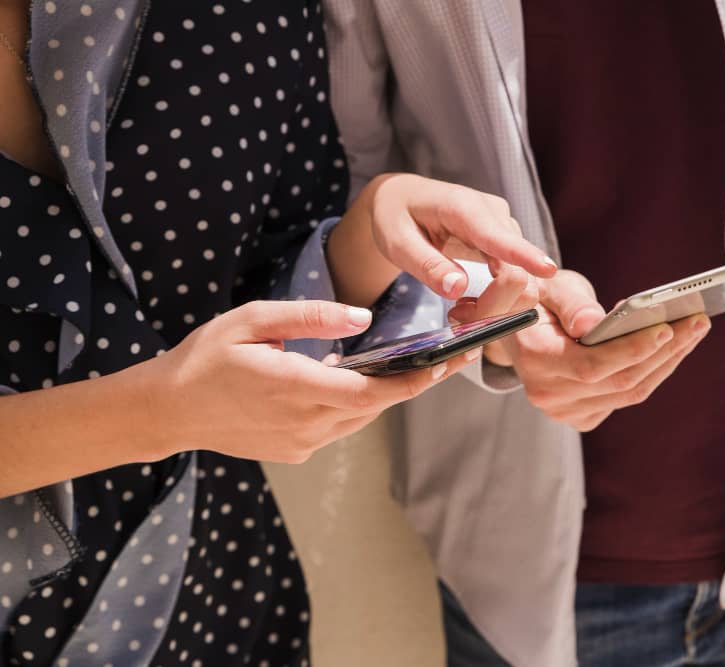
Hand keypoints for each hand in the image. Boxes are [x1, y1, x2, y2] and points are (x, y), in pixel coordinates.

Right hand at [140, 300, 471, 462]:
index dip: (417, 379)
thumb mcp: (252, 320)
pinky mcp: (297, 451)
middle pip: (378, 405)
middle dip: (413, 382)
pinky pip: (340, 426)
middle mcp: (307, 424)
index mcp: (297, 388)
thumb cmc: (206, 358)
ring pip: (362, 418)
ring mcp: (302, 443)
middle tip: (445, 357)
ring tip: (410, 364)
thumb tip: (363, 319)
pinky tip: (352, 380)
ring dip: (385, 394)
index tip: (449, 362)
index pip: (375, 390)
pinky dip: (355, 404)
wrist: (168, 411)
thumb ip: (310, 316)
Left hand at [329, 174, 556, 306]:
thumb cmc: (395, 217)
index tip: (547, 270)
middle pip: (516, 271)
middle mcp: (494, 214)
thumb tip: (458, 288)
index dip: (525, 256)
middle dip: (493, 307)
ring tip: (457, 310)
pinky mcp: (508, 242)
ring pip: (522, 281)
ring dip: (495, 307)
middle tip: (455, 318)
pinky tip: (468, 301)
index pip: (500, 236)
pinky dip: (497, 300)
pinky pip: (517, 280)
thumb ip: (427, 266)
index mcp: (463, 208)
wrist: (402, 200)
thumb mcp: (397, 243)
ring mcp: (505, 228)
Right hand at [456, 270, 709, 431]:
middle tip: (696, 322)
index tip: (666, 328)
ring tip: (693, 330)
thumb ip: (570, 303)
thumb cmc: (539, 300)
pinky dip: (653, 372)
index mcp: (535, 360)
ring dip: (667, 361)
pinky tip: (672, 346)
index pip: (592, 366)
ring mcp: (565, 411)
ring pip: (630, 393)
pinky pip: (627, 397)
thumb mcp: (551, 287)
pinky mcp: (583, 416)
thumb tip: (592, 323)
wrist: (521, 329)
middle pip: (620, 382)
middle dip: (664, 351)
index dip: (631, 350)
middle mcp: (548, 394)